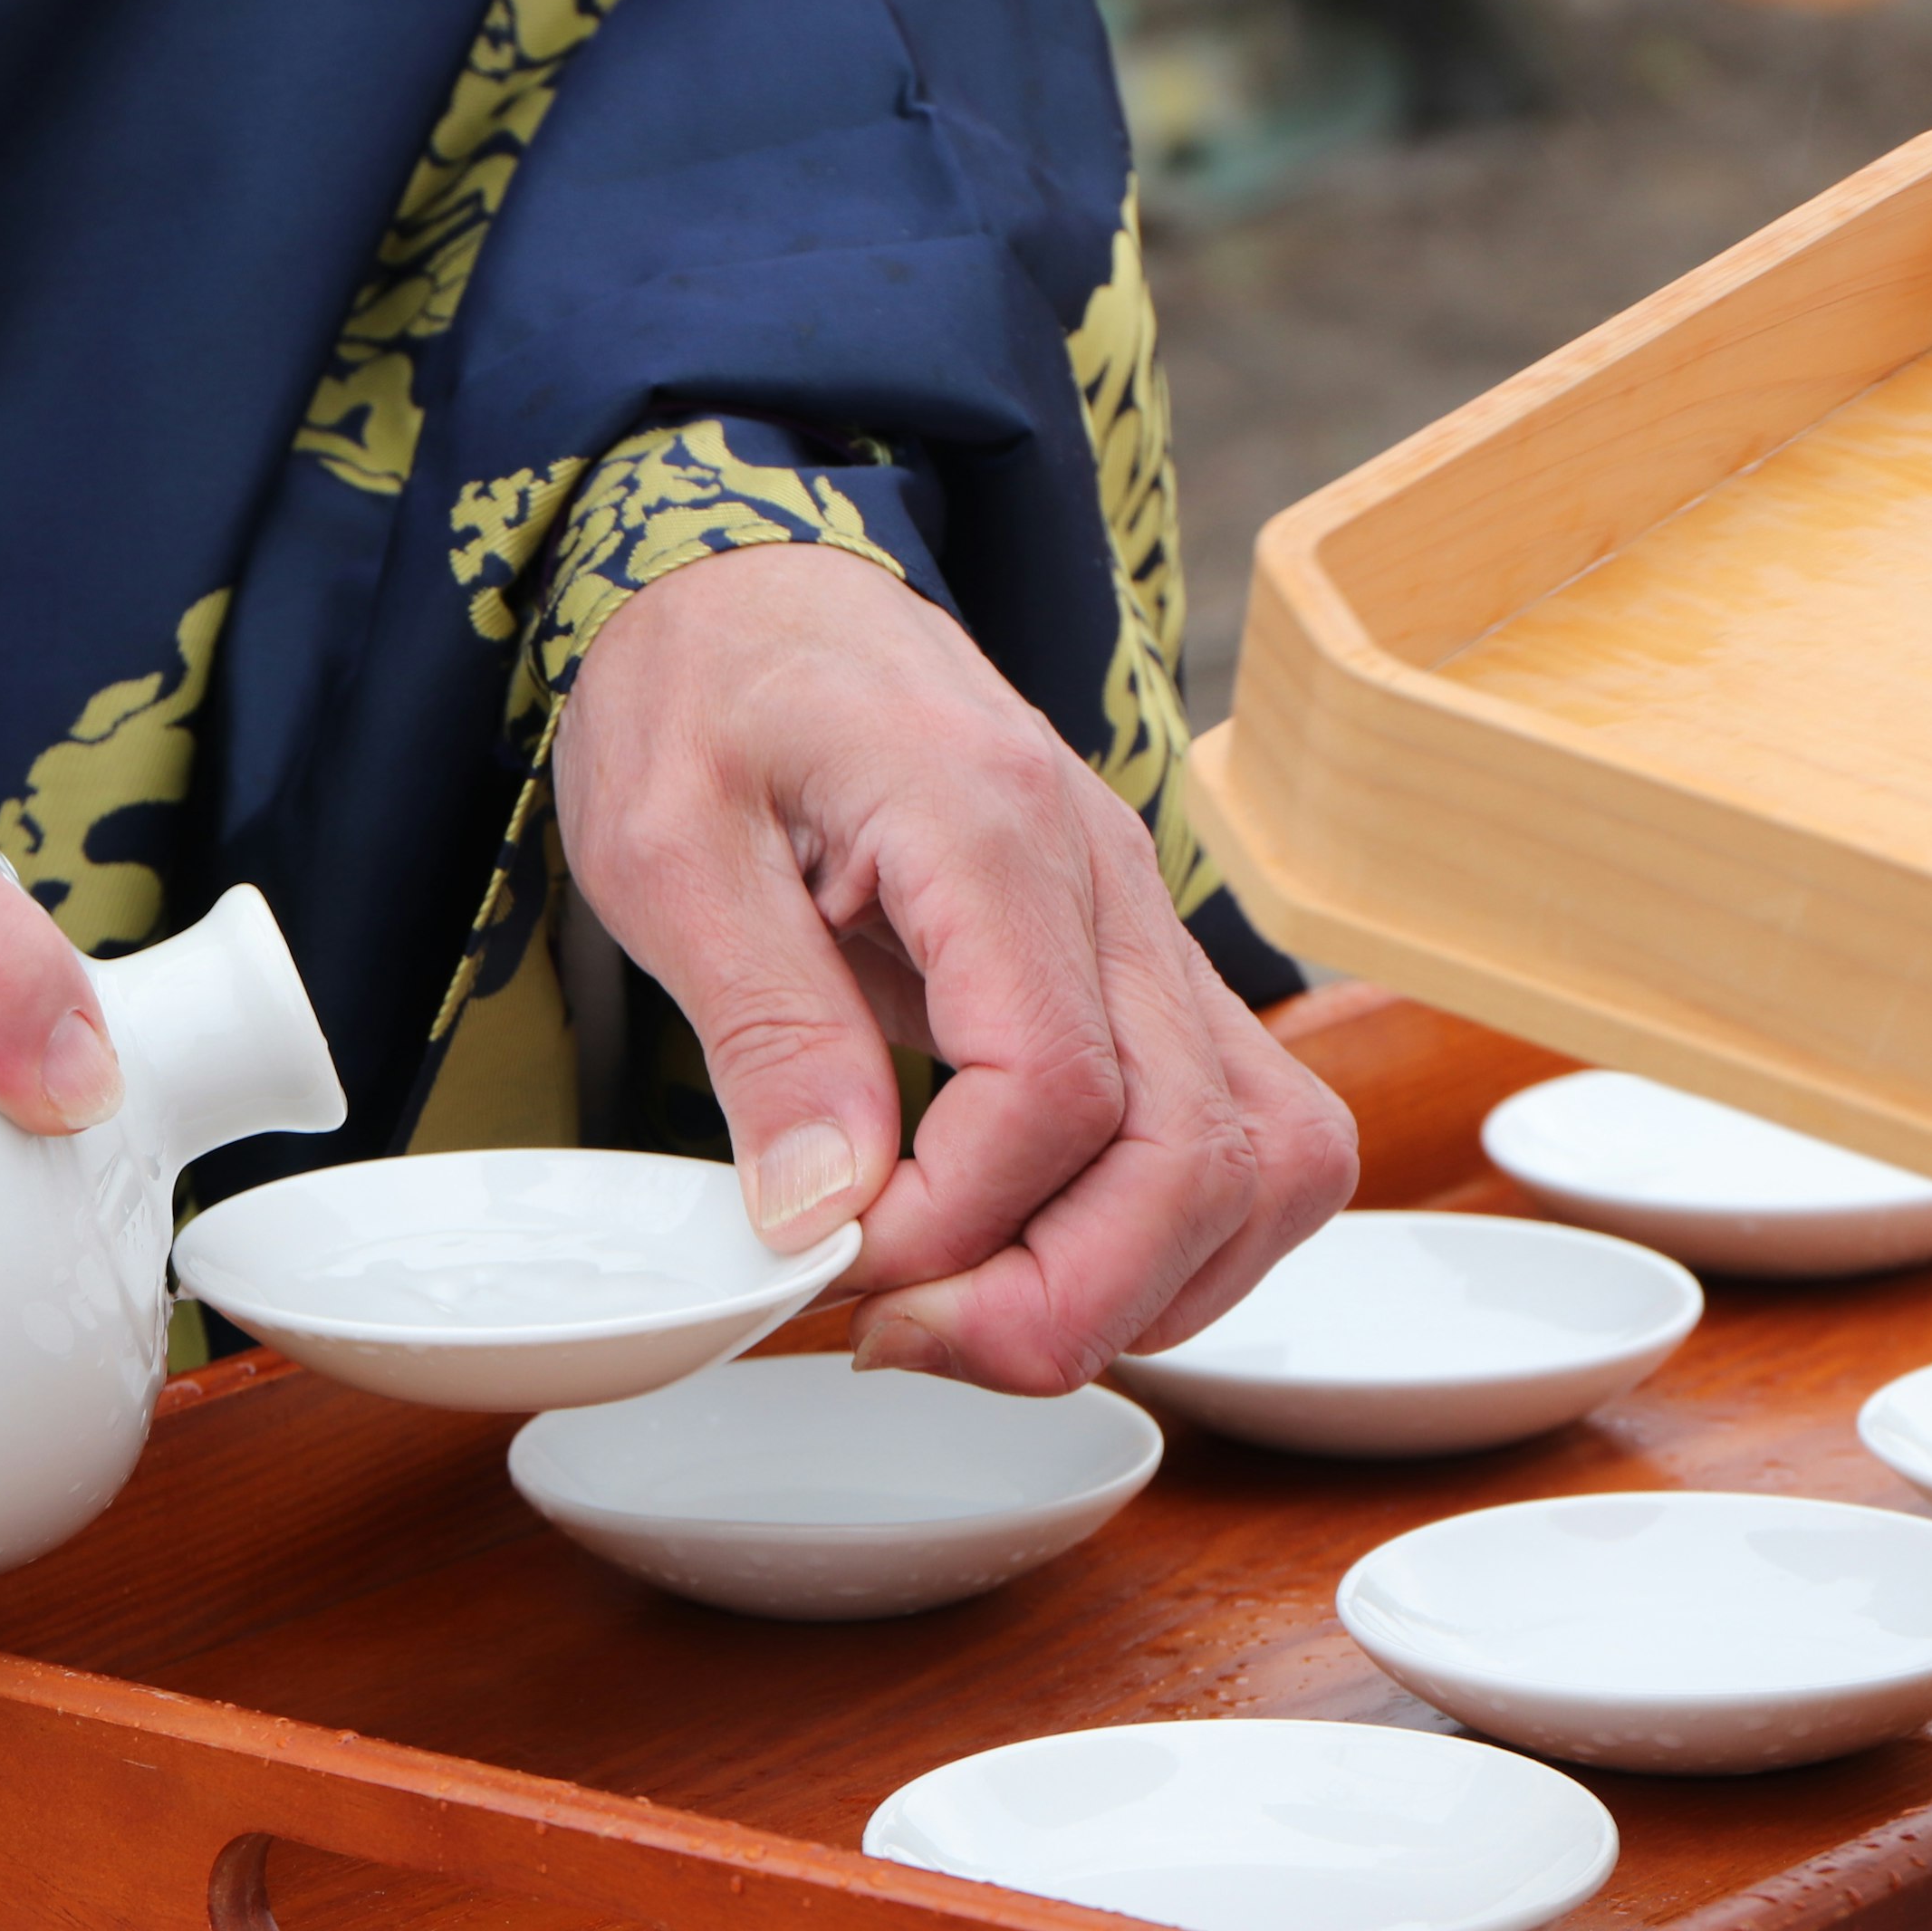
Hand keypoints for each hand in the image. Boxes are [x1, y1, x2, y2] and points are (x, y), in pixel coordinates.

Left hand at [555, 540, 1355, 1392]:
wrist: (758, 592)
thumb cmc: (704, 694)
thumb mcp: (667, 848)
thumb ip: (761, 1027)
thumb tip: (823, 1215)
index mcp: (991, 825)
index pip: (1056, 1089)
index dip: (955, 1223)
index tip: (835, 1261)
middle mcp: (1112, 881)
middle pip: (1199, 1153)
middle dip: (1064, 1300)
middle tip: (905, 1338)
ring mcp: (1148, 928)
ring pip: (1264, 1163)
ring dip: (1141, 1287)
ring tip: (968, 1314)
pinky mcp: (1142, 970)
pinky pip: (1241, 1138)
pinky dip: (1172, 1241)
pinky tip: (1034, 1259)